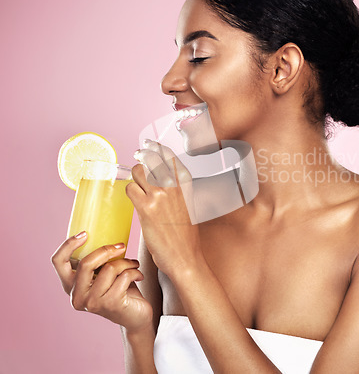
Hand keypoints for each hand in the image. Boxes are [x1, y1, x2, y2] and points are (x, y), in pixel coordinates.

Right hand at [51, 233, 152, 333]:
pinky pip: (124, 277)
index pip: (58, 262)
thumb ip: (98, 260)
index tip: (85, 233)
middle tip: (122, 246)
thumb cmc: (120, 289)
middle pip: (86, 263)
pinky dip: (135, 272)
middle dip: (107, 250)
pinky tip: (139, 276)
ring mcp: (92, 303)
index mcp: (70, 285)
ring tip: (133, 264)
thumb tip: (104, 231)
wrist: (136, 316)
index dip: (68, 245)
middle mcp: (77, 296)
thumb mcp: (104, 273)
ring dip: (126, 262)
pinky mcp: (110, 304)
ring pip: (109, 269)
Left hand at [126, 141, 202, 279]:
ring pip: (138, 171)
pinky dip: (129, 192)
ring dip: (134, 176)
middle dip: (142, 156)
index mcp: (185, 183)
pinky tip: (134, 199)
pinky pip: (130, 189)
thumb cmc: (185, 234)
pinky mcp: (146, 208)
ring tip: (136, 184)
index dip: (156, 147)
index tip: (149, 144)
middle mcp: (173, 185)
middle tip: (137, 155)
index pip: (169, 156)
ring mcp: (159, 195)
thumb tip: (160, 178)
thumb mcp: (187, 205)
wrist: (184, 256)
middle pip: (151, 159)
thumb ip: (176, 189)